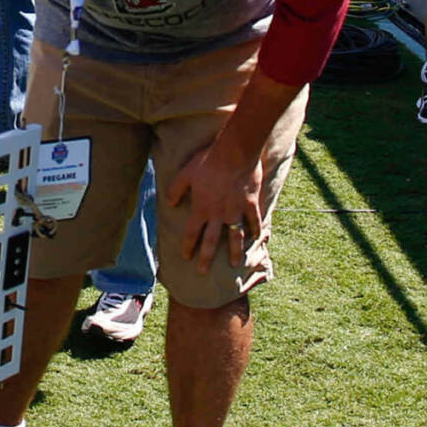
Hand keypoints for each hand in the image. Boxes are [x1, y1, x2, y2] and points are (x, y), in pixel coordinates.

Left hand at [165, 136, 266, 271]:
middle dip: (206, 258)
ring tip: (233, 264)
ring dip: (234, 252)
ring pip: (235, 237)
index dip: (188, 246)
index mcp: (201, 208)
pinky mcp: (251, 204)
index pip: (191, 233)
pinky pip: (254, 221)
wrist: (234, 153)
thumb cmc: (208, 161)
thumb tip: (170, 203)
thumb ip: (176, 189)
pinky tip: (256, 238)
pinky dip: (256, 230)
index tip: (186, 257)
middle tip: (203, 272)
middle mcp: (218, 214)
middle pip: (211, 241)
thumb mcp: (185, 173)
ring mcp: (236, 211)